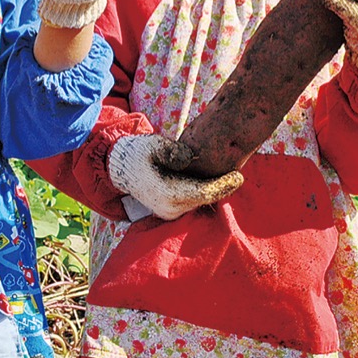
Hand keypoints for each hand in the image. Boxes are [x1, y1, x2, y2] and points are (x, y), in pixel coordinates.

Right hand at [108, 134, 244, 220]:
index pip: (203, 193)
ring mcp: (169, 213)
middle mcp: (169, 209)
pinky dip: (204, 193)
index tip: (238, 175)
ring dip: (214, 191)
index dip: (223, 185)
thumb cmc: (136, 153)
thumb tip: (190, 157)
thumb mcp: (152, 144)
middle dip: (222, 188)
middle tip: (237, 174)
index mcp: (166, 193)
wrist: (119, 169)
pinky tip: (213, 182)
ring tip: (229, 177)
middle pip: (205, 199)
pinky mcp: (171, 212)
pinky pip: (194, 203)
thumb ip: (171, 150)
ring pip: (201, 202)